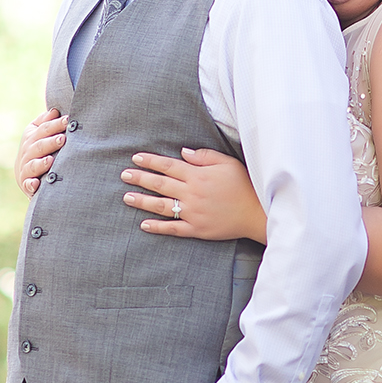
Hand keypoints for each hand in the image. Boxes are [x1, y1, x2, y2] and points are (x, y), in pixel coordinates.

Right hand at [16, 109, 66, 194]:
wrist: (26, 173)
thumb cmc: (38, 148)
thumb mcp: (38, 133)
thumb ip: (45, 122)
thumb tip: (55, 110)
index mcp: (31, 137)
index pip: (43, 129)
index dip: (55, 125)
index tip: (67, 120)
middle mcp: (27, 152)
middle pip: (39, 146)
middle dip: (50, 142)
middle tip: (63, 139)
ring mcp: (26, 168)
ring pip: (33, 165)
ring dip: (41, 163)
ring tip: (50, 160)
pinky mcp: (27, 184)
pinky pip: (28, 184)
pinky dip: (31, 184)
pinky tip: (36, 184)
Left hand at [121, 147, 267, 242]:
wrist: (257, 213)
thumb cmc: (244, 185)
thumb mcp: (227, 163)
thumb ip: (204, 156)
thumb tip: (182, 152)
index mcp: (198, 175)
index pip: (168, 165)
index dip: (151, 161)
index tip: (136, 158)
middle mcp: (192, 193)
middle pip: (160, 184)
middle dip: (140, 178)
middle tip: (124, 175)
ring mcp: (193, 212)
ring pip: (162, 206)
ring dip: (143, 201)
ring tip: (127, 197)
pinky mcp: (197, 229)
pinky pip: (173, 228)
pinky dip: (157, 227)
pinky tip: (144, 224)